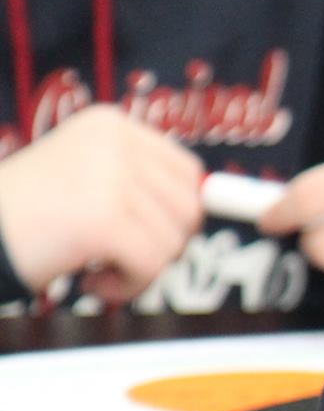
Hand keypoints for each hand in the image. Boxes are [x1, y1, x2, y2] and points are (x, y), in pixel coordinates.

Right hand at [0, 104, 203, 301]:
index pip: (186, 173)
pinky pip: (152, 265)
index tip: (140, 232)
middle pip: (188, 209)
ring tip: (97, 265)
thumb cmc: (27, 217)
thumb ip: (140, 182)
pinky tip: (92, 281)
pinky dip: (128, 285)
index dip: (174, 213)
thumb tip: (210, 197)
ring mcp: (110, 178)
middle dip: (160, 244)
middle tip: (116, 253)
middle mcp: (114, 143)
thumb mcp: (86, 177)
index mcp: (111, 125)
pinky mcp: (104, 219)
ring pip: (173, 242)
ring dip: (142, 268)